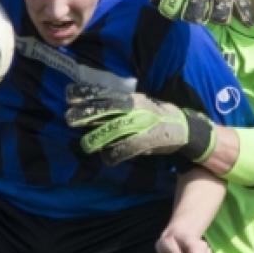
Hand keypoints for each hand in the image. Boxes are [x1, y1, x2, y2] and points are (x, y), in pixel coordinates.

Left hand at [65, 83, 215, 164]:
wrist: (185, 129)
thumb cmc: (159, 116)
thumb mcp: (140, 104)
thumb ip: (121, 105)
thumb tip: (97, 103)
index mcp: (132, 99)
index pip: (105, 94)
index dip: (87, 94)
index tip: (68, 95)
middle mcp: (134, 109)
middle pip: (105, 110)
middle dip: (86, 114)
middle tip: (68, 117)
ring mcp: (141, 125)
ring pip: (114, 130)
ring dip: (97, 138)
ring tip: (85, 144)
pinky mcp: (148, 141)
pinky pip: (128, 148)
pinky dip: (116, 154)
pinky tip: (107, 159)